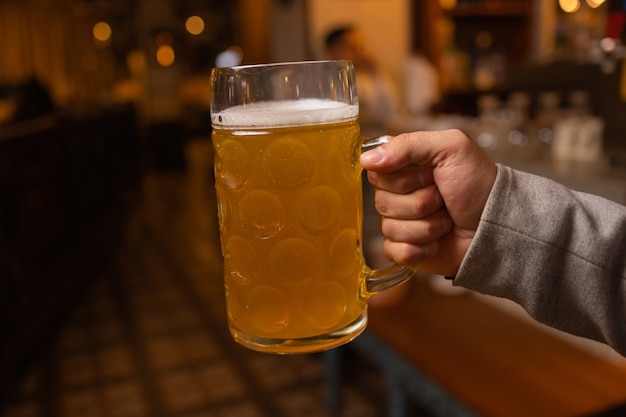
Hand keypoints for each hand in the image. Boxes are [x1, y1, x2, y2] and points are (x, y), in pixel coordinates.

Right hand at [360, 129, 496, 276]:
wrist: (498, 226)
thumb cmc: (478, 184)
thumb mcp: (450, 148)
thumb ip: (408, 145)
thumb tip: (365, 159)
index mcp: (403, 168)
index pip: (377, 173)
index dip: (403, 178)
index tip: (430, 176)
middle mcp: (398, 195)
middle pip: (382, 202)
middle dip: (420, 202)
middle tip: (443, 199)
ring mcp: (401, 223)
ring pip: (390, 228)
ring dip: (426, 226)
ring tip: (447, 221)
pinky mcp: (406, 250)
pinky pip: (394, 251)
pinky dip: (419, 249)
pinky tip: (436, 244)